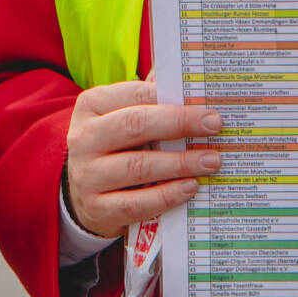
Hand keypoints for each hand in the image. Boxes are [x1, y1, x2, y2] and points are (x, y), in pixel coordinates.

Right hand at [62, 80, 221, 241]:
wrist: (83, 194)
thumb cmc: (116, 146)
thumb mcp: (123, 118)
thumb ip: (152, 102)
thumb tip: (193, 89)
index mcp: (91, 106)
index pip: (135, 95)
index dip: (172, 100)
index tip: (206, 108)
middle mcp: (84, 138)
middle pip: (135, 125)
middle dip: (179, 124)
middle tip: (213, 127)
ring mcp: (87, 175)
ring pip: (138, 166)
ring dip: (180, 163)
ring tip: (210, 161)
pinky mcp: (96, 207)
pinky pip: (136, 203)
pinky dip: (166, 195)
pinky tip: (190, 187)